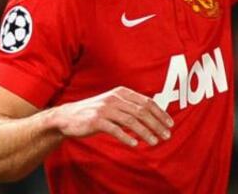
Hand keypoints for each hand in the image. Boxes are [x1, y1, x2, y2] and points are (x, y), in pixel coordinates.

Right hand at [46, 86, 172, 147]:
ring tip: (155, 142)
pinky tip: (136, 144)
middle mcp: (115, 99)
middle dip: (157, 124)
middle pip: (142, 111)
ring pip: (131, 121)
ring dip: (146, 132)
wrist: (67, 117)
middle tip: (167, 135)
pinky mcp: (96, 121)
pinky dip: (127, 137)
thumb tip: (153, 116)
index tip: (170, 124)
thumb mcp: (114, 104)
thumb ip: (131, 107)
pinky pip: (115, 130)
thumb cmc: (95, 112)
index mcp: (122, 93)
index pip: (147, 102)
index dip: (160, 113)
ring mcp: (105, 109)